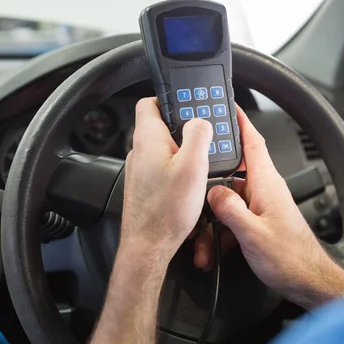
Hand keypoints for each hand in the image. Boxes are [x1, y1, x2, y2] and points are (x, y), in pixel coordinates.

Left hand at [121, 97, 212, 262]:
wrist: (149, 245)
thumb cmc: (166, 212)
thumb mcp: (193, 167)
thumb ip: (198, 135)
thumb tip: (201, 121)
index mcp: (148, 139)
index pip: (150, 102)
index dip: (170, 98)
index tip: (188, 104)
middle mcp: (139, 152)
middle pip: (161, 126)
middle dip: (183, 128)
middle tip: (203, 139)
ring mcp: (140, 171)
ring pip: (163, 150)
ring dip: (182, 152)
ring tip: (200, 165)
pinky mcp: (144, 188)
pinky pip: (162, 169)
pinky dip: (176, 171)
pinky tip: (189, 184)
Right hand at [195, 107, 343, 308]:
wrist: (306, 280)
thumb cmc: (290, 259)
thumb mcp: (253, 234)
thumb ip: (230, 210)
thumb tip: (212, 193)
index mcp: (266, 184)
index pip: (252, 142)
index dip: (239, 122)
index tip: (225, 106)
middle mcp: (263, 191)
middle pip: (228, 178)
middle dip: (208, 193)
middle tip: (192, 204)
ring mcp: (260, 207)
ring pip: (226, 203)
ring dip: (212, 224)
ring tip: (205, 246)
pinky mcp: (257, 222)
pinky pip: (232, 220)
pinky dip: (220, 234)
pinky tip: (214, 251)